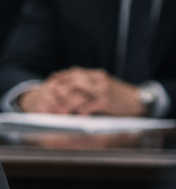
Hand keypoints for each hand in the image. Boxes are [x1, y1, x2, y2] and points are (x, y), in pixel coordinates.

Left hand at [19, 68, 145, 116]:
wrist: (138, 100)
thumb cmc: (119, 95)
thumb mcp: (104, 85)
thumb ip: (89, 84)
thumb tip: (71, 87)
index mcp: (97, 74)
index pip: (74, 72)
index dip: (61, 76)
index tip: (50, 81)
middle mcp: (98, 80)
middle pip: (74, 81)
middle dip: (60, 90)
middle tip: (50, 99)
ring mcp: (102, 90)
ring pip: (79, 93)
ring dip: (67, 102)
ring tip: (60, 111)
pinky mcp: (106, 101)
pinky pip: (89, 105)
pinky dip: (80, 110)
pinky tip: (75, 116)